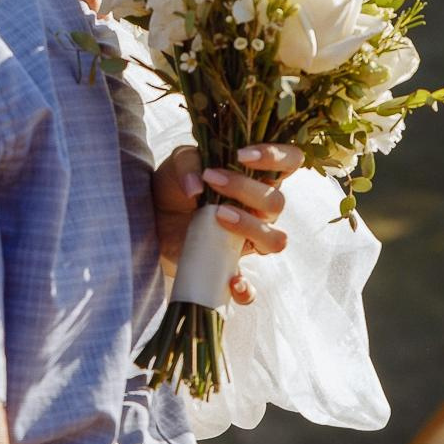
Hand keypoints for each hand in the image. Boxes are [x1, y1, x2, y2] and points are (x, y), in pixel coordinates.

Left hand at [151, 145, 292, 306]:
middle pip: (277, 202)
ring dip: (250, 227)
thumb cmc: (176, 184)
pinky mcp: (231, 267)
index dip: (278, 156)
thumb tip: (197, 186)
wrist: (153, 217)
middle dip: (246, 189)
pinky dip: (246, 288)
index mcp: (257, 177)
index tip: (242, 155)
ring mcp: (249, 240)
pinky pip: (251, 288)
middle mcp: (261, 209)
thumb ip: (189, 164)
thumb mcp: (178, 164)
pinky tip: (231, 280)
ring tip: (219, 215)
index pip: (290, 161)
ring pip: (275, 239)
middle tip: (213, 180)